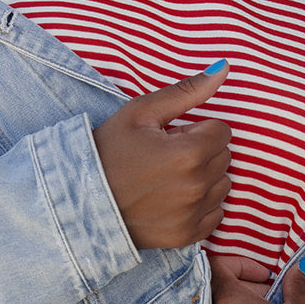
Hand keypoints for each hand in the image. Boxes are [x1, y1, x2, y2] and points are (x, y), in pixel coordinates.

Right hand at [93, 65, 231, 248]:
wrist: (79, 201)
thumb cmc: (108, 151)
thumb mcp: (140, 112)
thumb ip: (186, 91)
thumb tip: (225, 68)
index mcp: (189, 153)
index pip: (222, 130)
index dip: (196, 128)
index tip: (170, 136)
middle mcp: (197, 187)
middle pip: (224, 157)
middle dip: (201, 151)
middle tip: (166, 156)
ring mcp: (193, 215)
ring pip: (222, 185)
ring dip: (204, 178)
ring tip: (169, 177)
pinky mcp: (187, 235)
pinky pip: (215, 213)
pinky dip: (201, 205)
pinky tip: (173, 199)